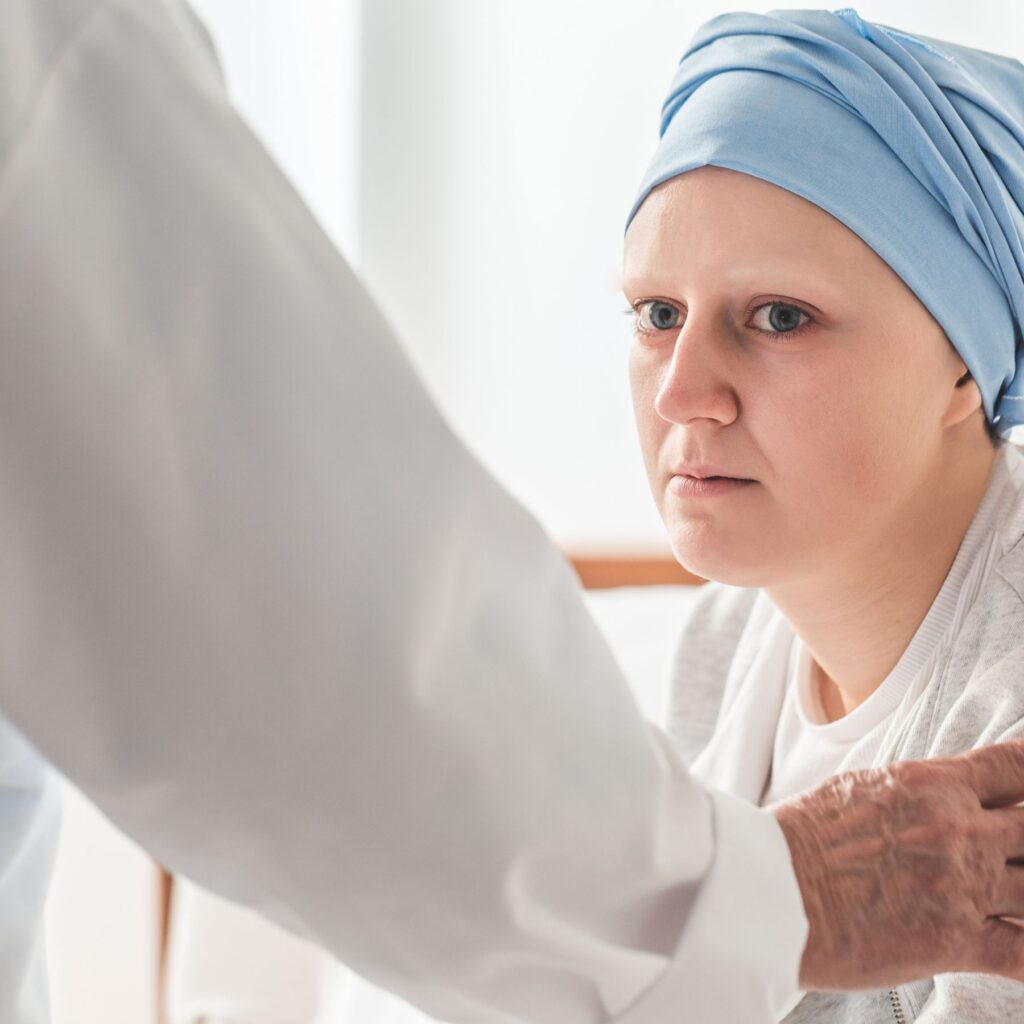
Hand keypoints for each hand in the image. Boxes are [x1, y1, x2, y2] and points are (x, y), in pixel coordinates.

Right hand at [771, 741, 1023, 989]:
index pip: (1015, 766)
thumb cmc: (805, 838)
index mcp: (932, 784)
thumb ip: (920, 793)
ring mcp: (962, 885)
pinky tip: (1018, 944)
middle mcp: (957, 829)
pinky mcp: (955, 941)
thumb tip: (946, 799)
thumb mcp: (865, 788)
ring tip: (1009, 894)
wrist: (773, 887)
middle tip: (1013, 850)